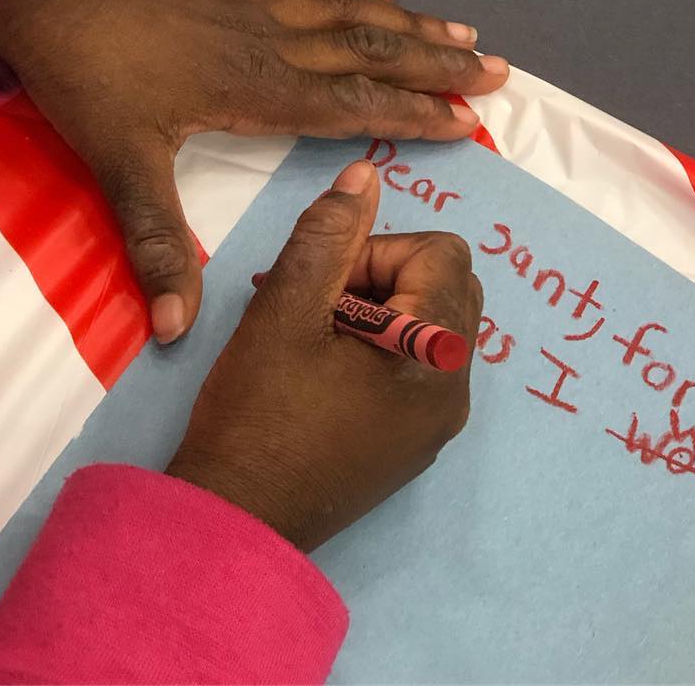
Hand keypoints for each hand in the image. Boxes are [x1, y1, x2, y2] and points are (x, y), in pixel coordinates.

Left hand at [0, 0, 506, 341]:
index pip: (352, 104)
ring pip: (349, 12)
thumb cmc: (91, 88)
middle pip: (369, 52)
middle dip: (434, 65)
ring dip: (410, 23)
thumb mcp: (121, 170)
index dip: (411, 113)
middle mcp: (273, 43)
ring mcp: (257, 4)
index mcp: (257, 90)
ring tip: (463, 33)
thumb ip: (158, 245)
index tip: (466, 121)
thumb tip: (175, 330)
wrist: (46, 4)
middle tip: (495, 72)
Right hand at [166, 159, 481, 551]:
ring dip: (382, 309)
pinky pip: (423, 365)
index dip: (379, 250)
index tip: (325, 283)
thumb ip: (329, 234)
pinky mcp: (419, 443)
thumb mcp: (285, 309)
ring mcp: (441, 421)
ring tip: (318, 336)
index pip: (441, 251)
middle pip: (447, 283)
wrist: (238, 520)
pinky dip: (385, 347)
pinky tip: (328, 372)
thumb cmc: (258, 413)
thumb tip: (367, 175)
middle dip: (384, 275)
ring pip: (434, 322)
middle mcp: (456, 386)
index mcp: (436, 349)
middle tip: (321, 305)